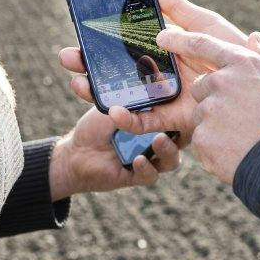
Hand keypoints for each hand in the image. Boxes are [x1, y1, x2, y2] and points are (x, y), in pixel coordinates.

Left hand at [47, 105, 180, 198]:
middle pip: (181, 139)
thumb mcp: (113, 108)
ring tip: (159, 140)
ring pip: (171, 159)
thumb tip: (146, 83)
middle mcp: (157, 141)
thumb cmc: (95, 126)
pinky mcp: (139, 176)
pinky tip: (138, 160)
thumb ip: (130, 100)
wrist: (76, 151)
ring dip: (168, 150)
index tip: (183, 102)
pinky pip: (151, 175)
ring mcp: (150, 160)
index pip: (176, 117)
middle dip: (182, 133)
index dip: (183, 112)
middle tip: (176, 122)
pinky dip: (146, 167)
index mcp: (155, 122)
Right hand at [55, 0, 253, 142]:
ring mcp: (166, 94)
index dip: (104, 37)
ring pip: (124, 91)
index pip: (128, 40)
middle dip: (90, 61)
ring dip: (97, 87)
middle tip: (66, 55)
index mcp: (168, 47)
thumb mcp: (208, 27)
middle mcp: (162, 70)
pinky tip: (110, 109)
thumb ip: (182, 11)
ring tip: (77, 80)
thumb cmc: (238, 54)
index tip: (80, 29)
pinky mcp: (174, 117)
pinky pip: (145, 119)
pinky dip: (126, 117)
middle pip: (119, 66)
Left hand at [156, 27, 259, 184]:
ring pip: (201, 115)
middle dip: (213, 100)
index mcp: (241, 64)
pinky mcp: (201, 136)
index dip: (179, 40)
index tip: (163, 37)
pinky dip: (214, 147)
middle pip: (201, 87)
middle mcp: (221, 82)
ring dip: (215, 125)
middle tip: (239, 118)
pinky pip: (201, 140)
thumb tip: (254, 37)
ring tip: (241, 137)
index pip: (202, 44)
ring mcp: (209, 109)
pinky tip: (235, 151)